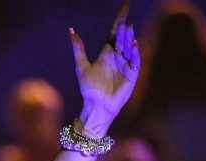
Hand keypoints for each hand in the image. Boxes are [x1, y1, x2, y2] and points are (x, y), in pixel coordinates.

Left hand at [69, 2, 140, 136]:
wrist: (97, 106)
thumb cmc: (89, 89)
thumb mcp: (81, 66)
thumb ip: (78, 48)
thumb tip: (70, 30)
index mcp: (107, 54)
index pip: (114, 33)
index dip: (119, 21)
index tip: (125, 8)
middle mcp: (118, 57)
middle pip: (122, 39)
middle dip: (124, 30)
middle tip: (124, 21)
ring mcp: (126, 65)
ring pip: (129, 48)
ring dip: (128, 39)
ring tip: (128, 29)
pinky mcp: (132, 75)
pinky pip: (135, 61)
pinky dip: (135, 53)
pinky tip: (134, 44)